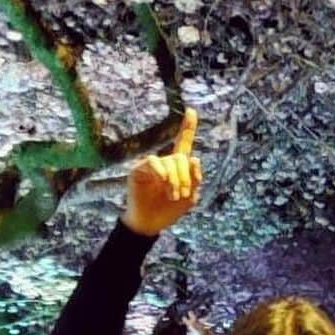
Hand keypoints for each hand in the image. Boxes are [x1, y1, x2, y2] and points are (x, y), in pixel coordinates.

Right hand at [122, 109, 202, 236]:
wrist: (150, 223)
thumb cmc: (169, 210)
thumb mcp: (190, 196)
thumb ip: (195, 179)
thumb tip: (195, 157)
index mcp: (178, 166)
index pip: (184, 143)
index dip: (188, 127)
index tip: (191, 111)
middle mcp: (165, 162)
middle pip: (181, 157)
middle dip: (185, 176)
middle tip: (181, 194)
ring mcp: (152, 165)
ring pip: (170, 161)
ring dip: (175, 180)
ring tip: (172, 195)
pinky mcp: (139, 169)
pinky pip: (153, 162)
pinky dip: (161, 171)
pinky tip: (163, 181)